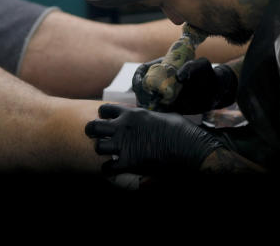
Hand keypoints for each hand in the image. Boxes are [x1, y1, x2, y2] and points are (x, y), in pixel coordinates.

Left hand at [84, 103, 223, 175]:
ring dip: (101, 150)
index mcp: (131, 113)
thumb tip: (151, 117)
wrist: (186, 146)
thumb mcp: (161, 114)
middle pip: (93, 127)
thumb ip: (148, 116)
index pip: (105, 109)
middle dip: (93, 131)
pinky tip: (114, 169)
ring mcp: (124, 145)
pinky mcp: (128, 162)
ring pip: (98, 147)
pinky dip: (109, 169)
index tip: (107, 120)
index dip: (104, 115)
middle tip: (98, 136)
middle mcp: (123, 127)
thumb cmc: (179, 129)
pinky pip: (108, 167)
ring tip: (107, 153)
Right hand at [132, 57, 237, 113]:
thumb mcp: (201, 66)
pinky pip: (157, 111)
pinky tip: (159, 116)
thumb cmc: (207, 74)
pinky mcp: (168, 107)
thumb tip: (179, 77)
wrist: (215, 91)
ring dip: (146, 105)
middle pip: (141, 87)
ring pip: (147, 100)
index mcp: (162, 67)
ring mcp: (163, 94)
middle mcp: (159, 81)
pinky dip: (155, 113)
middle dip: (140, 94)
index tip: (139, 84)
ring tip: (154, 108)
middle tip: (145, 100)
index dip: (137, 77)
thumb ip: (192, 67)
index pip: (143, 70)